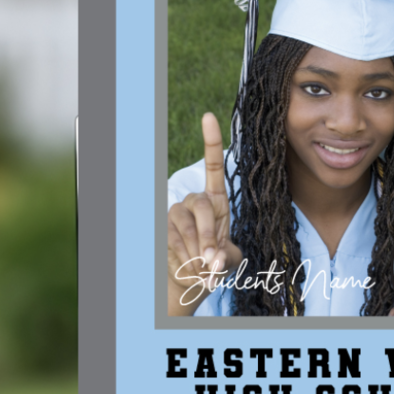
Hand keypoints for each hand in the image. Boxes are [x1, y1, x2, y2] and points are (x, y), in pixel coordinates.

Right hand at [167, 113, 243, 315]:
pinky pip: (174, 238)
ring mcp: (177, 212)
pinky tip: (192, 267)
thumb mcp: (230, 260)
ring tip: (205, 270)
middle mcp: (195, 201)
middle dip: (208, 236)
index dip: (210, 142)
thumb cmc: (217, 263)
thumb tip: (213, 260)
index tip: (208, 116)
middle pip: (201, 206)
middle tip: (214, 262)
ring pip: (185, 225)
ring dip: (197, 251)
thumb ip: (225, 257)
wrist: (195, 278)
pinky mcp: (164, 227)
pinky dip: (186, 258)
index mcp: (216, 201)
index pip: (213, 167)